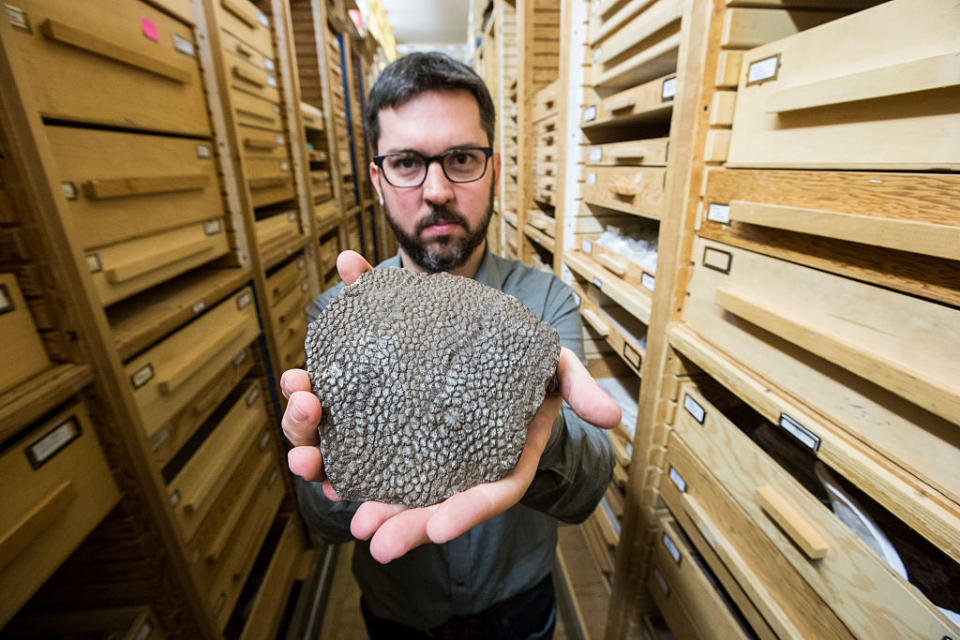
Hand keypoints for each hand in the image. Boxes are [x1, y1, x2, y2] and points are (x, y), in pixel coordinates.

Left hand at [280, 250, 621, 562]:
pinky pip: (349, 419)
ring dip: (335, 465)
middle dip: (389, 514)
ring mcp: (409, 437)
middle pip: (420, 497)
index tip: (435, 529)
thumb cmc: (524, 365)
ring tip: (307, 461)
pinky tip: (300, 400)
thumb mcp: (556, 369)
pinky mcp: (379, 410)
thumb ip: (577, 389)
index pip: (482, 496)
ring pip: (370, 463)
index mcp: (493, 457)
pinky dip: (323, 410)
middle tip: (362, 526)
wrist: (487, 335)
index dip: (460, 513)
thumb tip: (615, 417)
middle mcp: (448, 457)